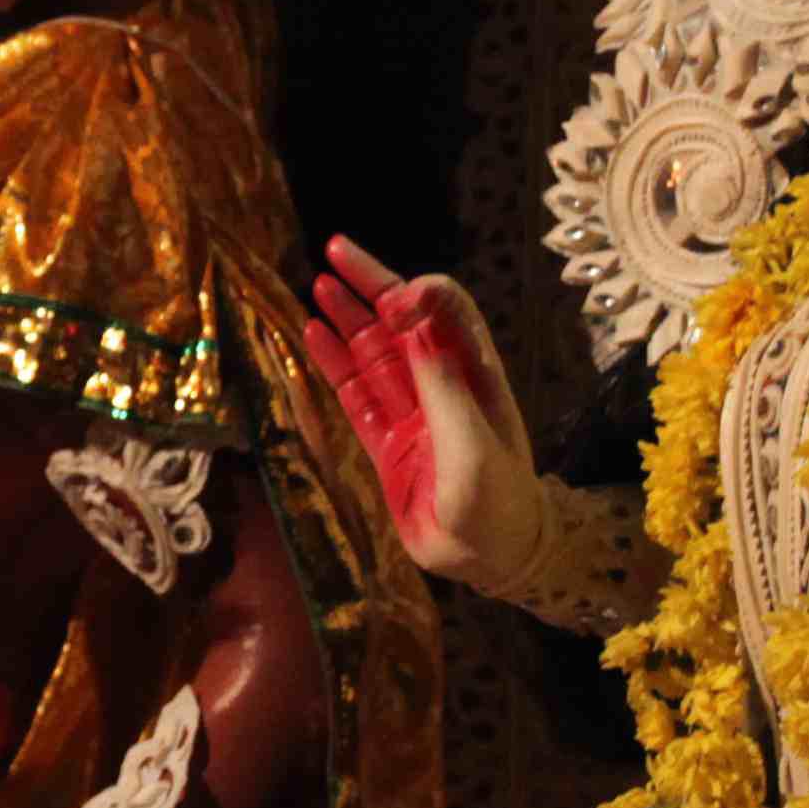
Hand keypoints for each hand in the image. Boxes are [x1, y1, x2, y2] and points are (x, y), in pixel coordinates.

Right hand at [309, 237, 541, 585]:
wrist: (490, 556)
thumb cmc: (496, 501)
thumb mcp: (473, 443)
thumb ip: (443, 386)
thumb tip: (415, 322)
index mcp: (475, 374)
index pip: (446, 312)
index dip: (419, 296)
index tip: (394, 303)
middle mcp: (441, 383)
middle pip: (403, 321)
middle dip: (373, 284)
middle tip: (335, 250)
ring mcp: (411, 412)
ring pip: (373, 353)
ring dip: (348, 318)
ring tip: (318, 285)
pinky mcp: (386, 443)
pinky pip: (355, 395)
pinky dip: (334, 364)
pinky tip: (313, 337)